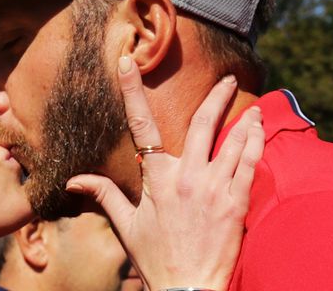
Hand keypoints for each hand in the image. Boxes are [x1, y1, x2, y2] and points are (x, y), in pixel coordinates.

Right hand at [65, 56, 264, 290]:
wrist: (187, 289)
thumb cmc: (155, 257)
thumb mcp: (125, 224)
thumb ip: (104, 193)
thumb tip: (73, 179)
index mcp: (156, 178)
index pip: (141, 125)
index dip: (132, 91)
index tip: (127, 63)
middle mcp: (186, 176)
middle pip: (201, 124)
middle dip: (214, 96)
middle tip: (225, 78)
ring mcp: (214, 188)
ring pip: (232, 140)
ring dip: (242, 119)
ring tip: (252, 106)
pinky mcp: (236, 202)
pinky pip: (249, 163)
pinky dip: (255, 142)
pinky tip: (259, 129)